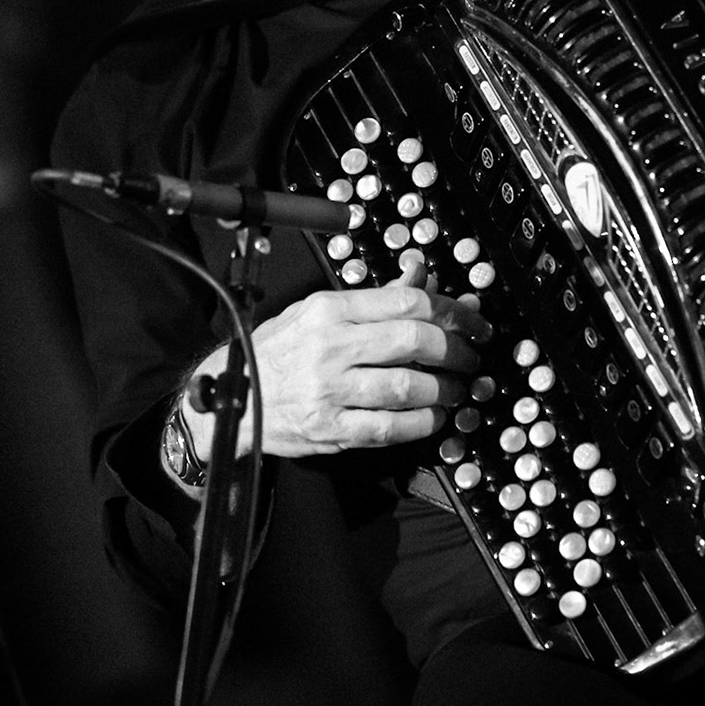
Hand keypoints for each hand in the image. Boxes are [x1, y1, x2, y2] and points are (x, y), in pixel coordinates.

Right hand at [178, 255, 486, 459]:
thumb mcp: (319, 311)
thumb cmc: (279, 351)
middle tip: (471, 357)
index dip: (452, 311)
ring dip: (445, 389)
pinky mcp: (330, 430)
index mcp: (330, 309)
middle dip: (456, 350)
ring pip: (408, 387)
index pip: (406, 302)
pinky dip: (421, 423)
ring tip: (458, 389)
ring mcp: (330, 390)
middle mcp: (330, 346)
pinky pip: (389, 428)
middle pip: (414, 341)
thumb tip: (422, 275)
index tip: (472, 321)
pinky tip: (434, 417)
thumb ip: (375, 297)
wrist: (232, 397)